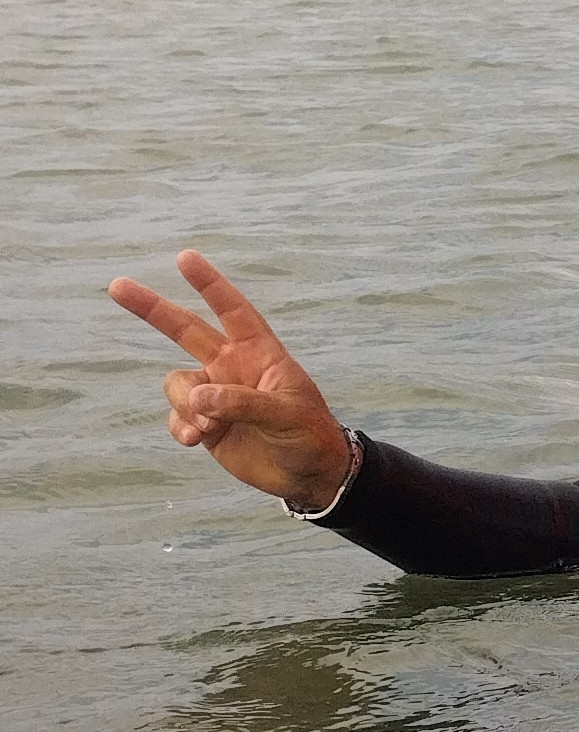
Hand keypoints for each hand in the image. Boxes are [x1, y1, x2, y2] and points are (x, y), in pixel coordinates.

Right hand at [108, 250, 352, 509]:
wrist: (308, 474)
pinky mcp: (205, 423)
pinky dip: (180, 426)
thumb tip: (199, 398)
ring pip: (178, 384)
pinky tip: (195, 439)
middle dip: (152, 308)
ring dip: (186, 405)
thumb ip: (242, 403)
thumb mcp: (286, 416)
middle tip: (117, 285)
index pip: (233, 310)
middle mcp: (231, 366)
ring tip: (209, 427)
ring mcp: (216, 394)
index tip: (185, 257)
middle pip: (185, 329)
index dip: (210, 284)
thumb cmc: (309, 436)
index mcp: (258, 353)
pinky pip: (177, 416)